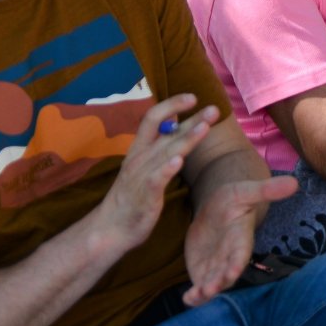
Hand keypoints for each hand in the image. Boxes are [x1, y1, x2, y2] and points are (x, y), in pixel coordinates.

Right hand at [92, 95, 216, 254]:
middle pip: (167, 133)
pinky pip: (156, 180)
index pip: (153, 118)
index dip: (172, 104)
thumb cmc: (131, 195)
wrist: (110, 228)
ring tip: (205, 127)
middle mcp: (139, 158)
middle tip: (214, 109)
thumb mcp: (144, 165)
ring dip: (186, 138)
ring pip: (166, 153)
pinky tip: (179, 161)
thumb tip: (174, 119)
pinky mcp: (144, 195)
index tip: (193, 97)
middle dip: (192, 119)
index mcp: (139, 149)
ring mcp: (141, 176)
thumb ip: (159, 144)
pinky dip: (167, 169)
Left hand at [183, 175, 298, 306]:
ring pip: (213, 285)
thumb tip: (294, 182)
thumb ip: (266, 190)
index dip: (237, 262)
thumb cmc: (233, 200)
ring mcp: (216, 267)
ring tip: (196, 296)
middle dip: (219, 282)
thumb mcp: (245, 191)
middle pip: (227, 274)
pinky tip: (187, 300)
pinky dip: (194, 297)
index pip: (241, 253)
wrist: (216, 210)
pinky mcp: (202, 272)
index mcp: (240, 239)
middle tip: (210, 289)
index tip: (233, 270)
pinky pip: (199, 288)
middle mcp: (230, 258)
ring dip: (205, 292)